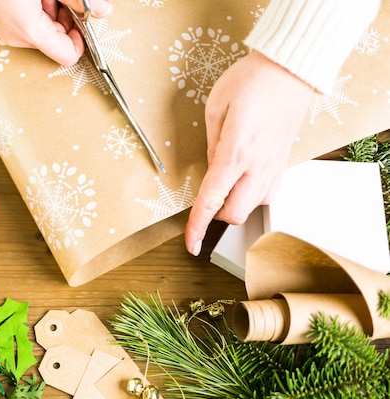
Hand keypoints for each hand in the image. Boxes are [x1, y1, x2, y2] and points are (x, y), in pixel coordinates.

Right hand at [0, 0, 112, 65]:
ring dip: (52, 11)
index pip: (68, 55)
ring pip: (43, 31)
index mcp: (29, 30)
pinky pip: (27, 23)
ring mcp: (6, 31)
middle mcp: (17, 36)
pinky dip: (37, 9)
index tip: (85, 18)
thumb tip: (104, 11)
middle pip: (57, 41)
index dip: (82, 37)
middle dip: (66, 18)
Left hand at [185, 50, 313, 255]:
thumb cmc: (252, 80)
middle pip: (234, 214)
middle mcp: (257, 166)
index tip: (191, 244)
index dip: (198, 226)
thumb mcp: (216, 107)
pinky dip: (253, 195)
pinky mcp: (284, 163)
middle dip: (216, 214)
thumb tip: (212, 169)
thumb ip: (211, 145)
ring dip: (235, 205)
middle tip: (206, 197)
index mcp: (235, 153)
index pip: (212, 200)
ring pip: (253, 207)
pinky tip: (245, 178)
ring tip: (225, 184)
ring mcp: (274, 167)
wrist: (291, 69)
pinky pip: (267, 194)